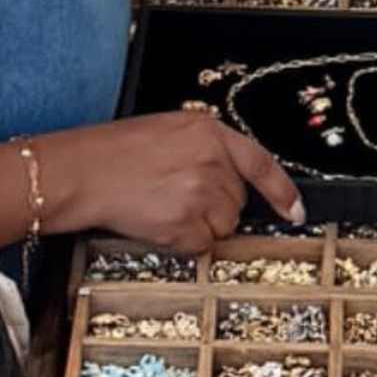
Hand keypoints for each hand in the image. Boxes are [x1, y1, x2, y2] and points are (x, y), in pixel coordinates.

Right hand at [68, 106, 303, 246]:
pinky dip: (183, 242)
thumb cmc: (113, 153)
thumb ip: (205, 150)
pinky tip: (158, 222)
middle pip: (237, 201)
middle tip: (175, 197)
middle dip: (215, 207)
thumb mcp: (168, 132)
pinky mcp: (186, 222)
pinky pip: (202, 244)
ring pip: (223, 225)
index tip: (295, 211)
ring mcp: (201, 192)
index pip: (260, 162)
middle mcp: (211, 160)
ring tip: (163, 207)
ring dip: (199, 226)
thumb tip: (228, 180)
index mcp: (208, 131)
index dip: (282, 191)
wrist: (81, 173)